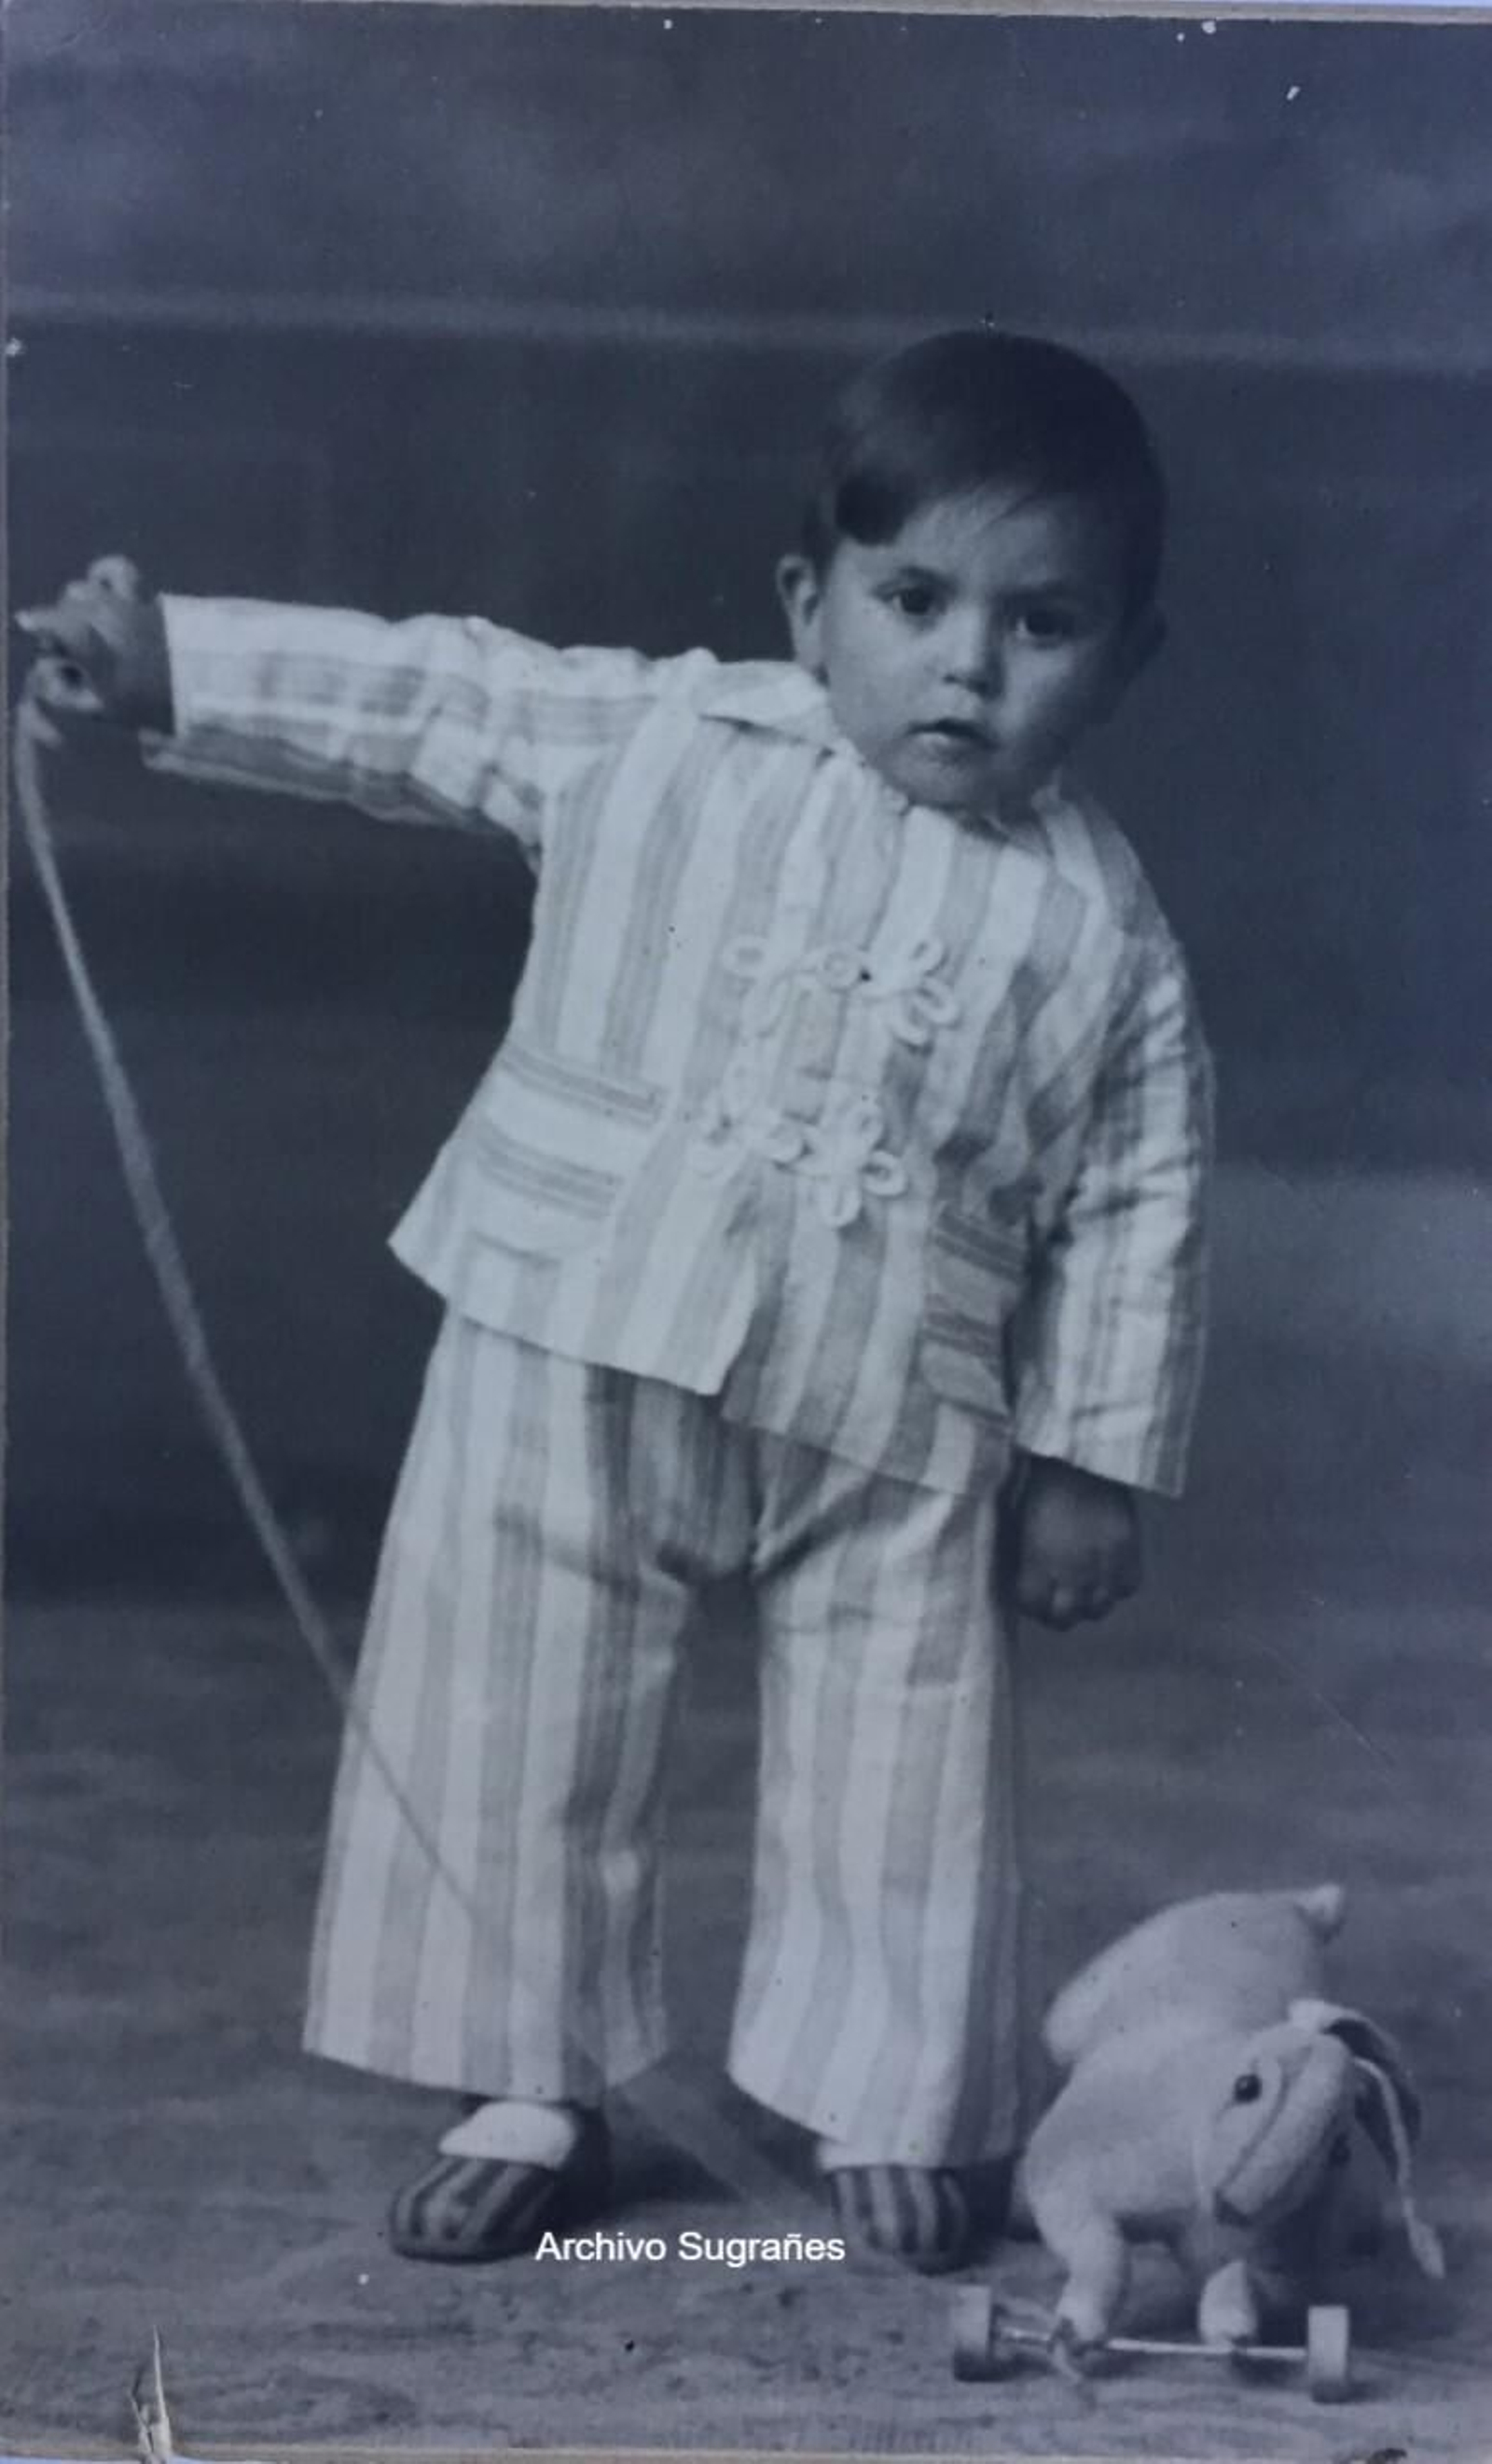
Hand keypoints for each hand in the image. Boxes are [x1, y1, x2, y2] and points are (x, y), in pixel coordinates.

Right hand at [16, 556, 171, 734]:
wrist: (212, 688)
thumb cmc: (157, 705)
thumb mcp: (107, 710)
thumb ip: (68, 694)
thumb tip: (46, 674)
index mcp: (100, 650)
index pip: (58, 624)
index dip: (37, 621)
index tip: (25, 624)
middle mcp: (109, 617)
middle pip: (66, 606)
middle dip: (58, 624)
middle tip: (66, 649)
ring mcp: (128, 603)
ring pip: (83, 589)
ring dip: (75, 605)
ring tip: (84, 625)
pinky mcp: (146, 597)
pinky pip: (116, 570)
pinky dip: (102, 575)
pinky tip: (101, 587)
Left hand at [1008, 1457, 1140, 1628]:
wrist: (1082, 1458)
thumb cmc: (1043, 1487)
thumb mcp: (1020, 1525)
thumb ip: (1026, 1561)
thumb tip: (1026, 1585)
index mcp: (1037, 1560)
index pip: (1032, 1607)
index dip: (1031, 1605)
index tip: (1032, 1596)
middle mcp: (1070, 1570)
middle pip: (1065, 1618)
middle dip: (1057, 1612)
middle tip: (1057, 1599)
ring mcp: (1103, 1564)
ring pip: (1098, 1609)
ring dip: (1089, 1602)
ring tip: (1084, 1588)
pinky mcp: (1129, 1551)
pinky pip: (1126, 1588)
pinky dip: (1117, 1586)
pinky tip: (1108, 1573)